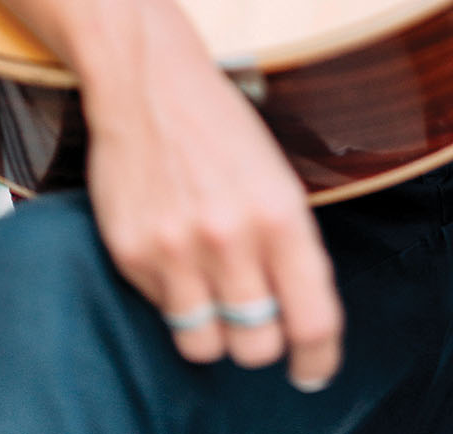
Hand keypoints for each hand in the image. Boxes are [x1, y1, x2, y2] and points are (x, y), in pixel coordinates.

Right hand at [83, 32, 343, 381]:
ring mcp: (176, 249)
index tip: (314, 369)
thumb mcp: (277, 175)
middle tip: (259, 318)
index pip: (312, 319)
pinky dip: (175, 297)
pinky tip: (177, 253)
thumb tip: (300, 314)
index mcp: (281, 214)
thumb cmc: (222, 126)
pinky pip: (163, 312)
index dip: (319, 357)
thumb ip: (289, 243)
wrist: (149, 82)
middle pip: (259, 346)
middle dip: (264, 340)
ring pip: (207, 345)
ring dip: (217, 330)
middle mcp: (231, 237)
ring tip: (216, 291)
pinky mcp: (132, 253)